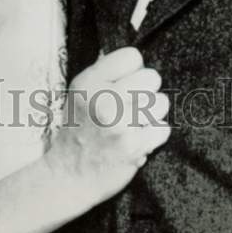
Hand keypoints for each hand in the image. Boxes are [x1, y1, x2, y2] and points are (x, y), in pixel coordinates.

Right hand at [43, 47, 170, 209]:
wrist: (68, 176)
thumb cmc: (79, 130)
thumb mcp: (80, 93)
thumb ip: (105, 74)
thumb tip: (136, 58)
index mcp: (88, 82)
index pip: (132, 56)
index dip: (134, 70)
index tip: (126, 83)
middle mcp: (103, 100)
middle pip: (152, 77)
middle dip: (146, 91)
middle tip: (133, 106)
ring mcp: (119, 124)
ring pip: (160, 103)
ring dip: (152, 114)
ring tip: (135, 123)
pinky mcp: (133, 147)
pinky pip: (163, 128)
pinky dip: (154, 136)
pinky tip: (138, 140)